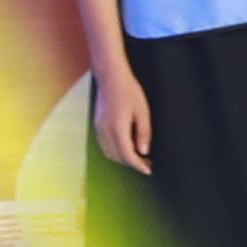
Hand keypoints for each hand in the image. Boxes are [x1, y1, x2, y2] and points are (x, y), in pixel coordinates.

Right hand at [93, 61, 155, 176]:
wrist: (111, 77)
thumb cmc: (129, 91)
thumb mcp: (143, 112)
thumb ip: (144, 133)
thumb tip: (144, 151)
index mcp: (118, 128)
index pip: (128, 155)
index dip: (138, 165)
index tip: (148, 170)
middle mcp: (105, 130)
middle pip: (117, 157)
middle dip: (132, 163)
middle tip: (147, 163)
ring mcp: (99, 128)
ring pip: (109, 152)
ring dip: (122, 158)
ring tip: (138, 156)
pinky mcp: (97, 124)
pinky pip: (104, 145)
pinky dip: (115, 151)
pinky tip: (126, 146)